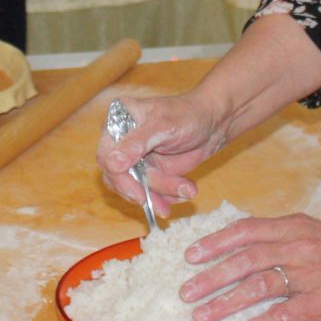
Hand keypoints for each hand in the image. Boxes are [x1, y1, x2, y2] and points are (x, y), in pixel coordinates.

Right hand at [95, 93, 229, 215]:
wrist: (213, 123)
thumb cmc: (187, 114)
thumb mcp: (162, 126)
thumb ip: (136, 143)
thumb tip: (112, 164)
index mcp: (117, 122)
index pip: (106, 157)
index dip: (120, 179)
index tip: (140, 195)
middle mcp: (121, 142)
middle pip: (118, 178)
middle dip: (145, 191)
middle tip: (163, 206)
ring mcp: (135, 159)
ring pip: (137, 188)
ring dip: (162, 193)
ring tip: (187, 189)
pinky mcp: (150, 172)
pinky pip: (151, 193)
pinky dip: (168, 196)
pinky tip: (185, 190)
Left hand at [178, 214, 320, 320]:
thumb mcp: (313, 231)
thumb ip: (281, 237)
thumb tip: (244, 245)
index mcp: (293, 227)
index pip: (245, 230)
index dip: (215, 243)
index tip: (190, 255)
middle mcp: (298, 246)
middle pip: (245, 260)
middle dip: (211, 277)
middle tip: (185, 292)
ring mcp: (311, 272)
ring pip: (259, 286)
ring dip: (226, 302)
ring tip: (202, 316)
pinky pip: (285, 313)